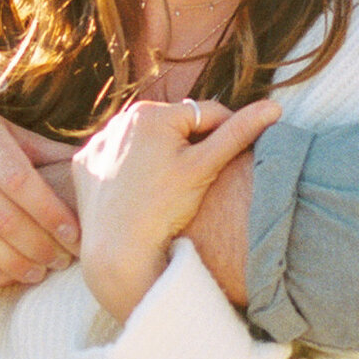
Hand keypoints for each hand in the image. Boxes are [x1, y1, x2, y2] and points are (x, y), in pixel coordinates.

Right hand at [0, 103, 80, 298]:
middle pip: (2, 214)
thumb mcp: (2, 131)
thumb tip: (94, 158)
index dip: (52, 212)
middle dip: (37, 244)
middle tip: (60, 262)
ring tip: (35, 273)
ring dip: (10, 260)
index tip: (76, 236)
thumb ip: (41, 150)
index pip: (23, 182)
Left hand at [75, 96, 280, 324]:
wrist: (117, 251)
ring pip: (145, 143)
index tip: (234, 160)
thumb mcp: (205, 168)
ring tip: (170, 187)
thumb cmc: (164, 208)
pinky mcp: (83, 165)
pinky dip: (129, 169)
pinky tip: (139, 191)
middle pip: (173, 128)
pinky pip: (116, 159)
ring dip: (160, 154)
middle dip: (190, 146)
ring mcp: (98, 142)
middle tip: (200, 178)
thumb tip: (275, 107)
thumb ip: (239, 133)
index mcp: (152, 113)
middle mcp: (119, 120)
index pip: (207, 115)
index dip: (227, 136)